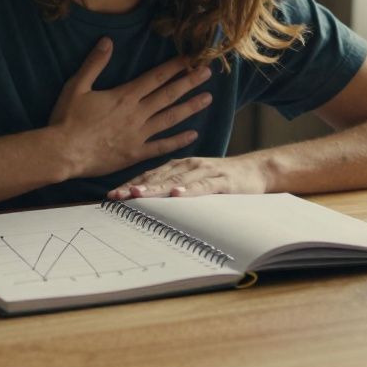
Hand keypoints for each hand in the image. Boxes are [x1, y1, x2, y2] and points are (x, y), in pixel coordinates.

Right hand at [50, 37, 212, 179]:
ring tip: (208, 98)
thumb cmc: (67, 119)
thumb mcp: (77, 86)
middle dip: (190, 82)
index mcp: (124, 95)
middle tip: (208, 72)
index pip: (155, 77)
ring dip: (190, 107)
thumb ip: (94, 64)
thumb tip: (107, 41)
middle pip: (169, 94)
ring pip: (170, 118)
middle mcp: (136, 113)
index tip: (191, 58)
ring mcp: (138, 134)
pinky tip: (192, 135)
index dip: (175, 66)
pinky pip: (161, 147)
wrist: (64, 152)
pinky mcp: (135, 153)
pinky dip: (178, 141)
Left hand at [106, 156, 269, 198]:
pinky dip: (189, 190)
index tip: (110, 196)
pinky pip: (203, 186)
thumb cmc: (221, 179)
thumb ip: (172, 187)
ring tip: (137, 194)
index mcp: (178, 166)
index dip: (129, 184)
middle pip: (157, 177)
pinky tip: (177, 195)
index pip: (148, 176)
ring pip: (175, 180)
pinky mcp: (222, 181)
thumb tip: (146, 201)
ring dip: (155, 188)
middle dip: (134, 187)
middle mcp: (187, 165)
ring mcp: (204, 171)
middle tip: (115, 197)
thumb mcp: (193, 181)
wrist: (256, 171)